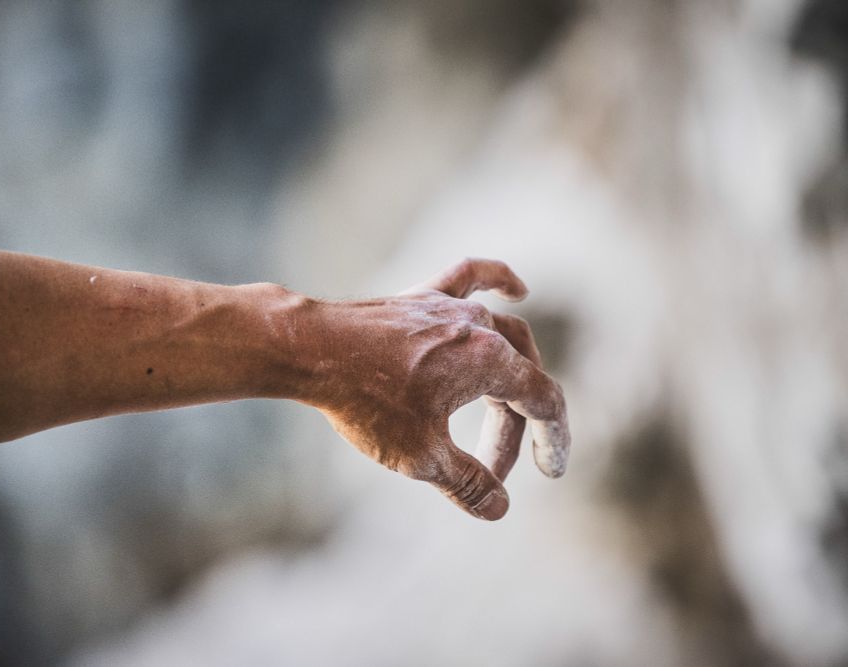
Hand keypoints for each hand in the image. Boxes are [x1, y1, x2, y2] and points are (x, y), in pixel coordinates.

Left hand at [304, 258, 570, 519]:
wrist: (310, 350)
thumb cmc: (365, 402)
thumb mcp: (421, 456)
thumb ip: (467, 482)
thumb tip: (499, 509)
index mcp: (490, 361)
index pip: (543, 400)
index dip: (554, 438)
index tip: (550, 470)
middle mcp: (479, 327)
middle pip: (518, 378)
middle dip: (511, 429)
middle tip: (492, 470)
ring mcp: (450, 307)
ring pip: (502, 338)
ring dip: (504, 383)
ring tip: (500, 416)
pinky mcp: (422, 297)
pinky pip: (470, 280)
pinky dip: (498, 283)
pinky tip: (517, 290)